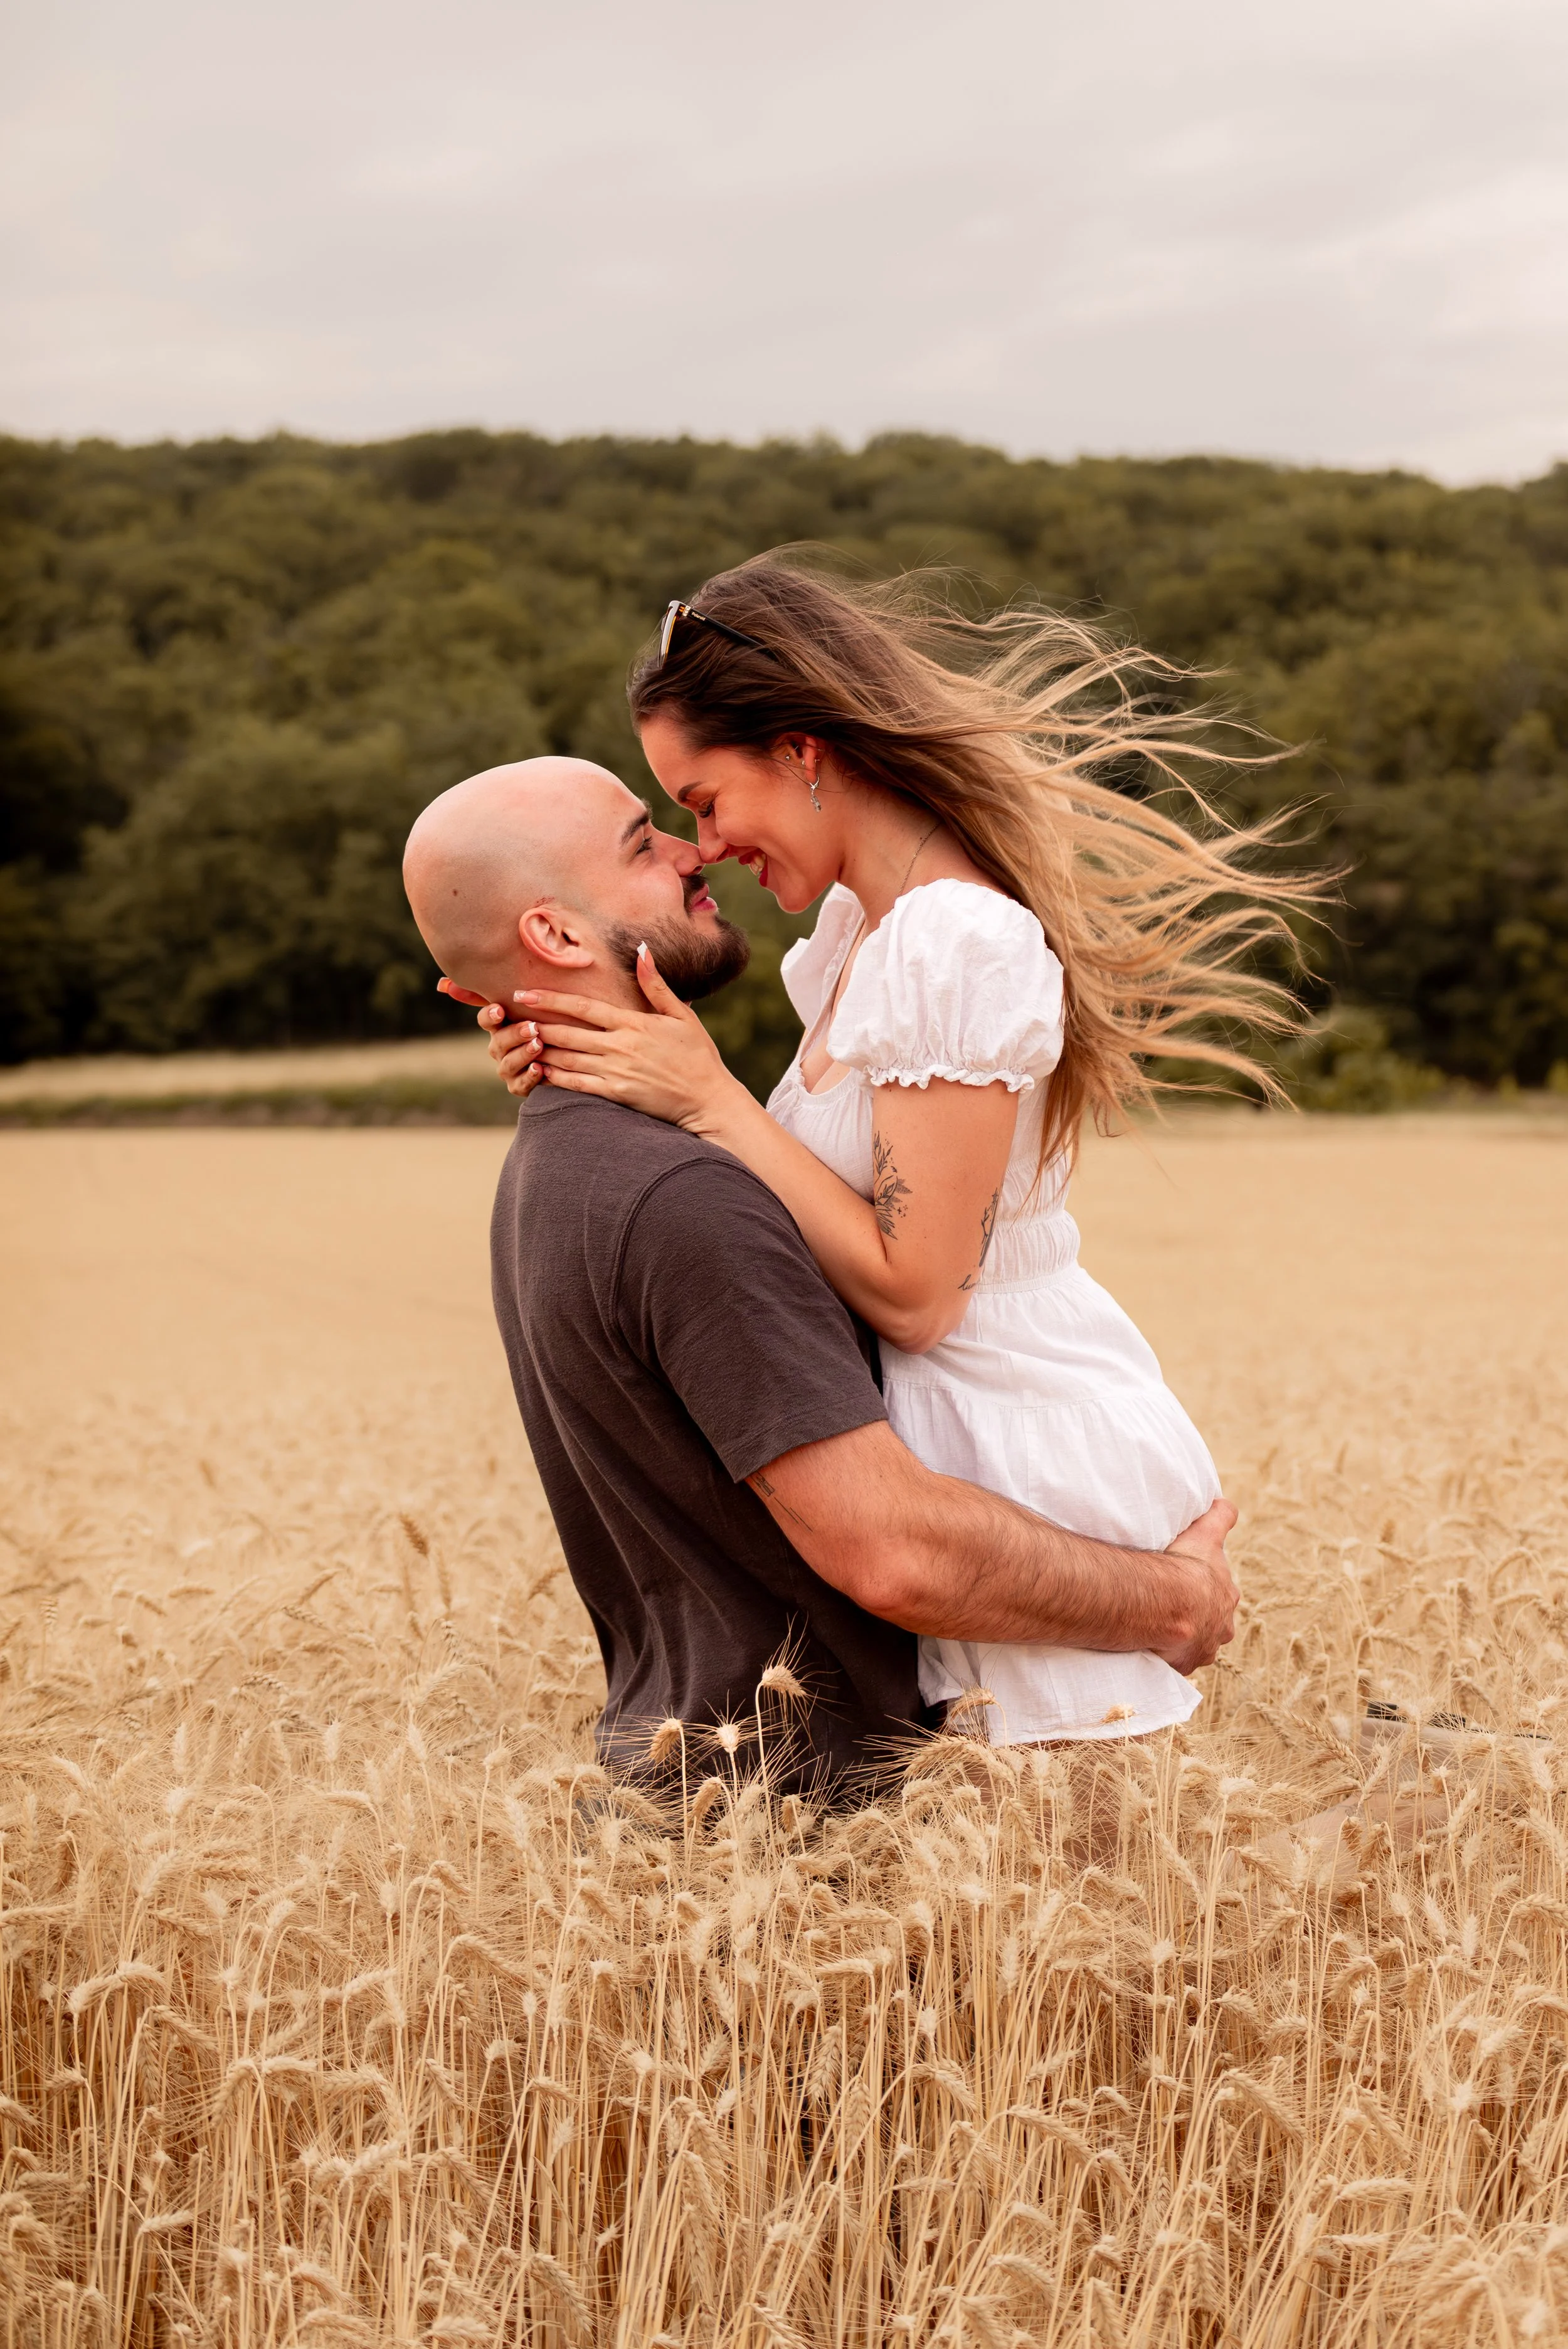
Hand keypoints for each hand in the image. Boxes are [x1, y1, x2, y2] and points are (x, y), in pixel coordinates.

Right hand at [434, 977, 543, 1100]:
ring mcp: (508, 1069)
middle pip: (498, 1042)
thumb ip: (521, 986)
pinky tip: (540, 1069)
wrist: (568, 1054)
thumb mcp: (537, 1004)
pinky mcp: (519, 1086)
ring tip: (538, 1045)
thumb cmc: (548, 1021)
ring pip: (508, 1064)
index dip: (490, 1015)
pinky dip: (529, 1077)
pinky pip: (520, 1085)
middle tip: (532, 1027)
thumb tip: (471, 970)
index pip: (486, 1020)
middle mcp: (500, 1048)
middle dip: (514, 1034)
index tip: (500, 1009)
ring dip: (522, 1054)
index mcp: (500, 1026)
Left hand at [517, 949, 742, 1134]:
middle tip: (510, 1015)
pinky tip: (537, 1071)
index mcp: (633, 1023)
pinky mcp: (616, 1095)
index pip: (583, 1006)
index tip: (525, 992)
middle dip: (535, 1022)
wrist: (709, 1099)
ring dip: (539, 1049)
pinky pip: (576, 1085)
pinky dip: (554, 1078)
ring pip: (567, 1058)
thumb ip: (656, 985)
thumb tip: (642, 950)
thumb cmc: (698, 1056)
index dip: (550, 998)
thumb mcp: (682, 1015)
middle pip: (567, 1032)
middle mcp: (620, 1046)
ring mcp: (616, 1072)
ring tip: (516, 1041)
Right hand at [1156, 1497, 1239, 1673]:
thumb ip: (1220, 1516)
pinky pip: (1173, 1662)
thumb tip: (1226, 1504)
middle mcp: (1221, 1628)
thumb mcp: (1206, 1533)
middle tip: (1171, 1606)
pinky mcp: (1182, 1665)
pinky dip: (1164, 1655)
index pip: (1220, 1593)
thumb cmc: (1186, 1566)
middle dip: (1198, 1617)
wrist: (1168, 1603)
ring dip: (1181, 1637)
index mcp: (1226, 1597)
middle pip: (1212, 1623)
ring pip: (1195, 1644)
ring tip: (1158, 1627)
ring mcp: (1203, 1649)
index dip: (1204, 1587)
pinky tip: (1150, 1645)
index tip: (1186, 1582)